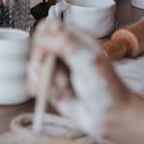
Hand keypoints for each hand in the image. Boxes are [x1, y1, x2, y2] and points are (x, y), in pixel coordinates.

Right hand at [26, 19, 132, 141]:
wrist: (111, 116)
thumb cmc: (107, 88)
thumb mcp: (89, 61)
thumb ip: (67, 45)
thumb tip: (43, 38)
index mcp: (75, 39)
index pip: (48, 28)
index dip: (43, 39)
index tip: (46, 52)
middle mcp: (64, 51)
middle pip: (37, 47)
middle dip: (42, 62)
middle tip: (57, 73)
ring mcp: (57, 68)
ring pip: (34, 65)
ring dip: (43, 78)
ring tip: (62, 85)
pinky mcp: (52, 85)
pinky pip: (33, 82)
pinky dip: (38, 88)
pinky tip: (50, 93)